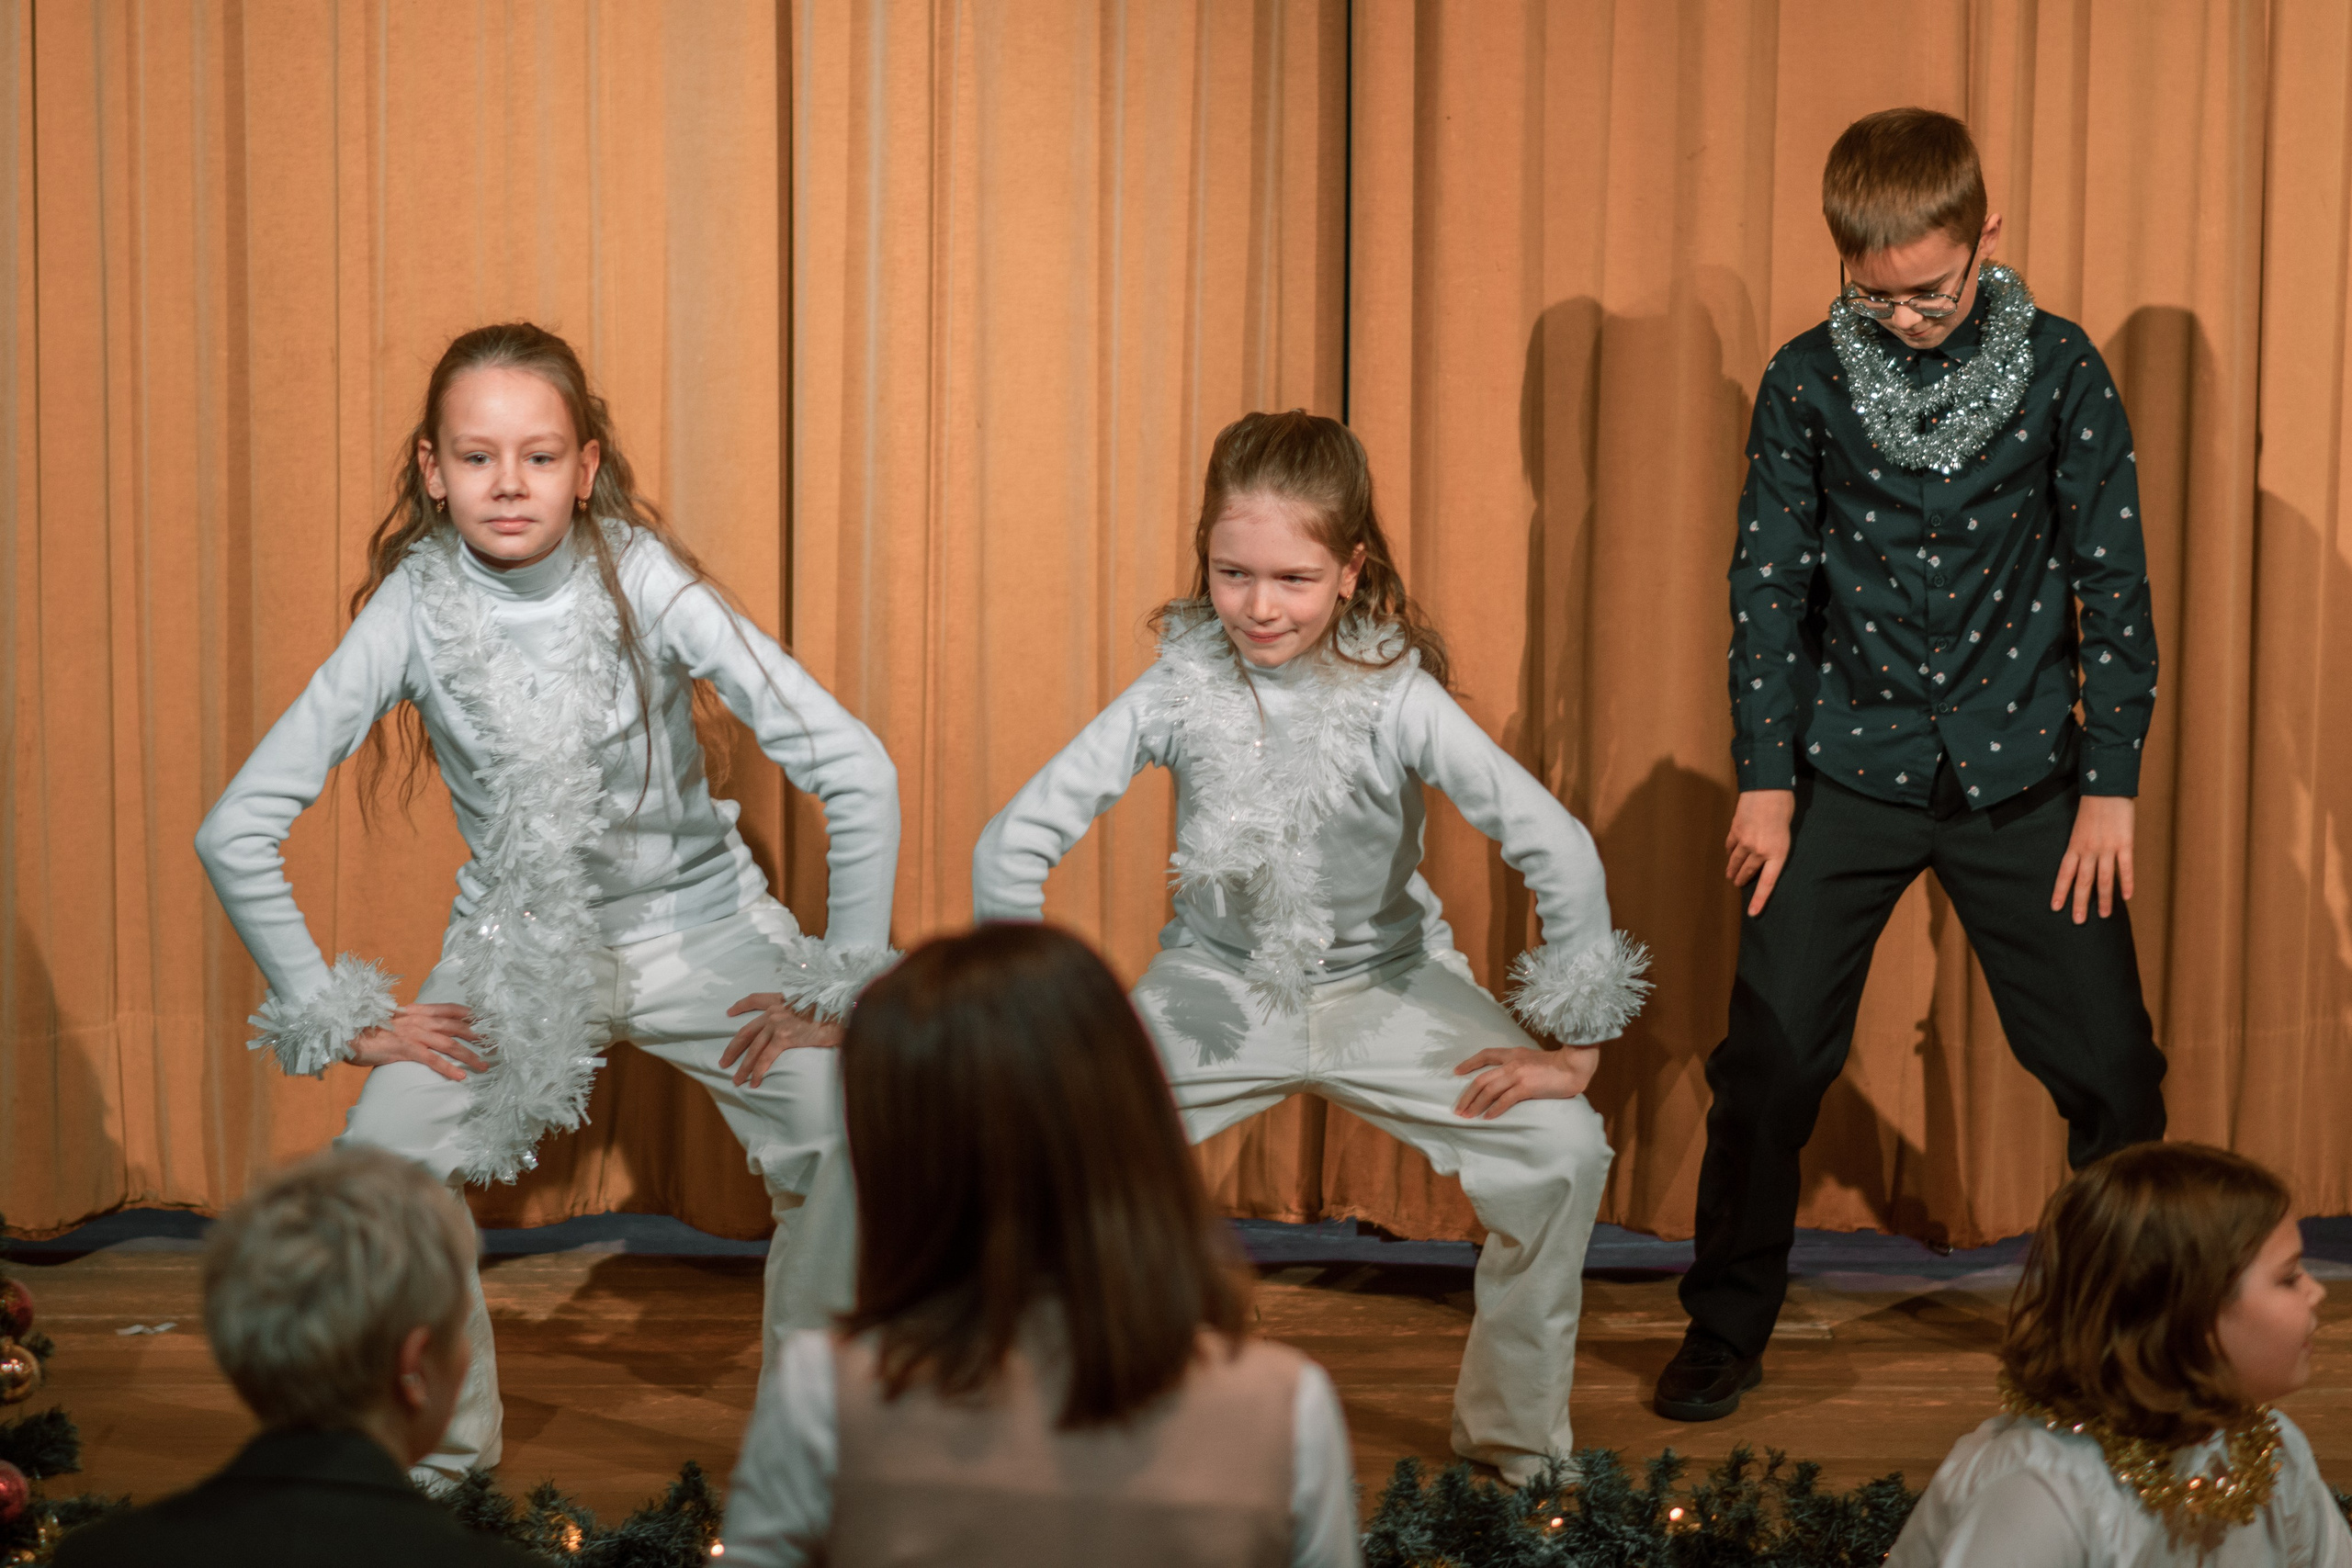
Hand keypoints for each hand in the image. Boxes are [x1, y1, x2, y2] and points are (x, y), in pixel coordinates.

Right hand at [349, 1004, 486, 1082]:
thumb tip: (424, 1029)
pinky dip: (448, 1068)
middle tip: (497, 1045)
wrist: (345, 1031)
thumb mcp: (393, 1019)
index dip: (471, 1014)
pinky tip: (461, 1077)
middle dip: (480, 1036)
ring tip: (485, 1066)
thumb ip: (411, 1022)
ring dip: (470, 1056)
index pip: (451, 1009)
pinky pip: (431, 1059)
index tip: (488, 1021)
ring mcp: (413, 1034)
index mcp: (417, 1011)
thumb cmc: (367, 1028)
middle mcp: (420, 1020)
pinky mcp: (405, 1049)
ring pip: (450, 1044)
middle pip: (458, 1026)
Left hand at [721, 994, 843, 1087]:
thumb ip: (799, 1011)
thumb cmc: (832, 1009)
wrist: (842, 1011)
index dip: (741, 1006)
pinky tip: (754, 1082)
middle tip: (724, 1062)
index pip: (755, 999)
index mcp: (781, 1000)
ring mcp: (779, 1024)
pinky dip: (758, 1071)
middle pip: (746, 1032)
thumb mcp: (811, 1003)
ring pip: (754, 1048)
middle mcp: (775, 1011)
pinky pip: (767, 1057)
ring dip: (743, 1066)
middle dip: (733, 1049)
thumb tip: (800, 1021)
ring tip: (736, 1080)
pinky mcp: (785, 1037)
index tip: (730, 1012)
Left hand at [1452, 1044, 1600, 1119]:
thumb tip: (1507, 1077)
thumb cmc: (1556, 1065)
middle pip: (1481, 1079)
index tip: (1457, 1072)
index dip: (1469, 1063)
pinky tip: (1487, 1118)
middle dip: (1467, 1095)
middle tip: (1458, 1108)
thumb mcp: (1532, 1059)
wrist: (1574, 1065)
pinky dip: (1494, 1110)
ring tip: (1467, 1116)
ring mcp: (1518, 1075)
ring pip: (1489, 1090)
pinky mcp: (1527, 1087)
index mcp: (1513, 1054)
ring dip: (1476, 1105)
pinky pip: (1505, 1100)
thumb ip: (1519, 1064)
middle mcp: (1511, 1063)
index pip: (1485, 1054)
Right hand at [1725, 789, 1795, 915]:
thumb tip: (1765, 855)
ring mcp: (1745, 840)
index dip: (1759, 899)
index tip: (1752, 913)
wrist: (1769, 786)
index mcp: (1777, 852)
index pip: (1767, 882)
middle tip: (1738, 885)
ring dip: (1733, 869)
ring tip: (1730, 875)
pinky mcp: (1735, 830)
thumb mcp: (1787, 832)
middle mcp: (1759, 850)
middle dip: (1742, 880)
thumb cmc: (1784, 807)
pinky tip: (1730, 852)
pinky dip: (1730, 850)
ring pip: (1736, 860)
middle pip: (1747, 871)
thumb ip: (1776, 847)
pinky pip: (1731, 845)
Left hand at [2052, 795, 2134, 922]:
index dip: (2060, 891)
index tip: (2055, 907)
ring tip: (2105, 916)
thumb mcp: (2078, 827)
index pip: (2064, 873)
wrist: (2107, 788)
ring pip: (2104, 878)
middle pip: (2083, 881)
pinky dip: (2126, 882)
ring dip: (2105, 899)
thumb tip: (2080, 863)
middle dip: (2080, 902)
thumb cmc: (2092, 807)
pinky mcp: (2124, 843)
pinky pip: (2125, 867)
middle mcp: (2089, 849)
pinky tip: (2127, 896)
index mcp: (2074, 845)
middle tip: (2079, 921)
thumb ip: (2079, 846)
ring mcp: (2107, 847)